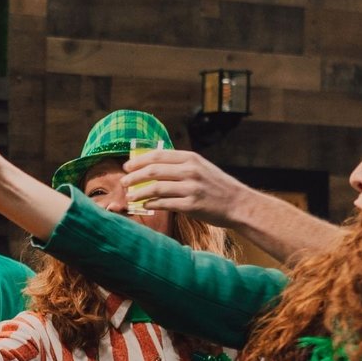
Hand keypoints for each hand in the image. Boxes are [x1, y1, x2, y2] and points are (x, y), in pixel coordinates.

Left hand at [121, 150, 249, 227]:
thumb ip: (181, 165)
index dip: (138, 160)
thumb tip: (154, 166)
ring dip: (138, 192)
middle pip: (152, 170)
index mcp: (190, 158)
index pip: (157, 155)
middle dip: (133, 176)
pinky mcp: (191, 205)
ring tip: (129, 197)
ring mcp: (191, 188)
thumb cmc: (218, 187)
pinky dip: (151, 204)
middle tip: (123, 182)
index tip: (126, 166)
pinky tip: (145, 205)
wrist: (239, 204)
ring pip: (155, 188)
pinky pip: (164, 204)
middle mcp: (190, 170)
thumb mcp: (201, 168)